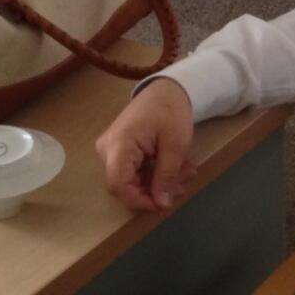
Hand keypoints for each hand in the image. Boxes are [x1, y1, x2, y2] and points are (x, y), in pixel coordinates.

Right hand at [95, 77, 196, 211]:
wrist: (166, 90)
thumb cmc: (170, 112)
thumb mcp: (176, 145)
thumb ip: (166, 176)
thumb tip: (161, 205)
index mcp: (119, 145)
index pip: (118, 186)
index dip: (140, 201)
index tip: (164, 204)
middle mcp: (108, 150)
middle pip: (126, 185)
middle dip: (157, 189)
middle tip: (185, 181)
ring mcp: (112, 150)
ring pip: (133, 180)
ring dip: (161, 181)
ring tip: (186, 171)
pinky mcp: (120, 151)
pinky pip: (134, 171)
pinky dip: (156, 173)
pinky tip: (177, 167)